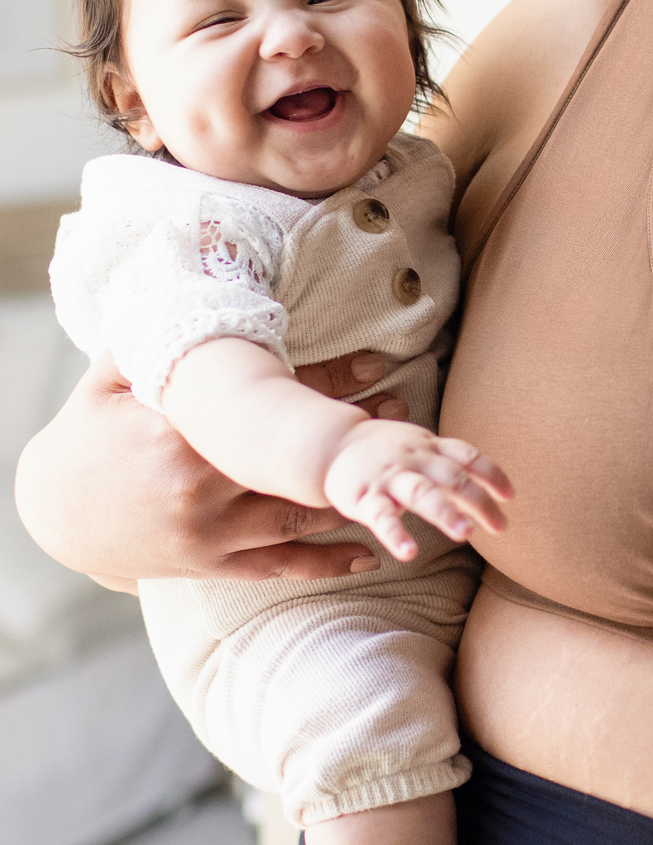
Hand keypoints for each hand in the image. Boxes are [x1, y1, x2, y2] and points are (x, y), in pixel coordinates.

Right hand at [16, 350, 398, 584]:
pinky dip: (326, 562)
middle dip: (353, 442)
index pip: (269, 404)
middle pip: (295, 461)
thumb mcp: (109, 380)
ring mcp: (210, 534)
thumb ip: (149, 341)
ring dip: (353, 499)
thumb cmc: (87, 435)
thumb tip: (181, 278)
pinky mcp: (212, 565)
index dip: (330, 384)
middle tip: (404, 419)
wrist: (55, 513)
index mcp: (179, 436)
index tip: (380, 368)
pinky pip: (279, 566)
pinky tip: (370, 553)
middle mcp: (202, 489)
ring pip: (298, 517)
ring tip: (399, 481)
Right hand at [321, 421, 511, 559]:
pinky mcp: (365, 497)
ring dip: (445, 512)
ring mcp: (390, 477)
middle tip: (501, 526)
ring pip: (421, 493)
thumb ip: (450, 465)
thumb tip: (486, 493)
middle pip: (452, 477)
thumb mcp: (420, 447)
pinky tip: (409, 553)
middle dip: (478, 500)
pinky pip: (382, 517)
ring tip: (465, 534)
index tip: (510, 496)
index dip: (491, 474)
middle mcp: (414, 459)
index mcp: (430, 447)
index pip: (467, 456)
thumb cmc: (386, 450)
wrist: (332, 442)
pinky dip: (395, 534)